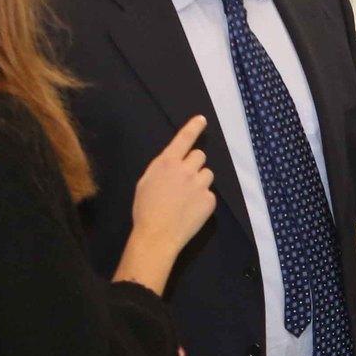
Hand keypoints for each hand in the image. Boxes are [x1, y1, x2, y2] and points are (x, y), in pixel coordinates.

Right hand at [131, 115, 216, 255]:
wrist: (157, 235)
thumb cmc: (145, 209)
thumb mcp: (146, 181)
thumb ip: (162, 169)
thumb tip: (174, 164)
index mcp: (167, 162)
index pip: (184, 138)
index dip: (194, 128)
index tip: (202, 120)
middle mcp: (186, 169)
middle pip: (200, 156)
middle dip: (194, 164)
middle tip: (184, 179)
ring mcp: (200, 185)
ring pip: (207, 174)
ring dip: (200, 181)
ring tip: (187, 197)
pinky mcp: (210, 200)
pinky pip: (209, 194)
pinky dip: (202, 200)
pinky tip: (191, 210)